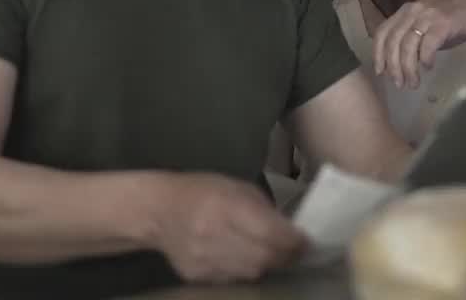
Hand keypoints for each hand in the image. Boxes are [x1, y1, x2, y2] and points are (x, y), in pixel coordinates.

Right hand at [150, 172, 306, 282]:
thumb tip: (290, 231)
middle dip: (286, 256)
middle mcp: (214, 235)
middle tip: (296, 251)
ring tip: (270, 252)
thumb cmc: (202, 191)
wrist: (158, 210)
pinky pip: (233, 278)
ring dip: (267, 264)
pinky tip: (242, 257)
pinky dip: (244, 269)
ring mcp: (204, 259)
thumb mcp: (235, 186)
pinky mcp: (197, 275)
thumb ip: (263, 209)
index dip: (294, 240)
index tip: (306, 241)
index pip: (271, 233)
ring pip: (252, 272)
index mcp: (226, 206)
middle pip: (265, 258)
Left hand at [372, 0, 465, 89]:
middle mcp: (413, 11)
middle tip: (399, 84)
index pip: (382, 32)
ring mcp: (428, 16)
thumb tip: (394, 65)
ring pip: (408, 45)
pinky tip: (428, 67)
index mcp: (404, 12)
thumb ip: (408, 41)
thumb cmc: (450, 23)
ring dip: (409, 68)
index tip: (380, 73)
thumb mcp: (424, 29)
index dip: (378, 54)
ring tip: (413, 83)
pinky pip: (428, 44)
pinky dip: (425, 58)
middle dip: (393, 66)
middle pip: (393, 41)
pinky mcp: (443, 22)